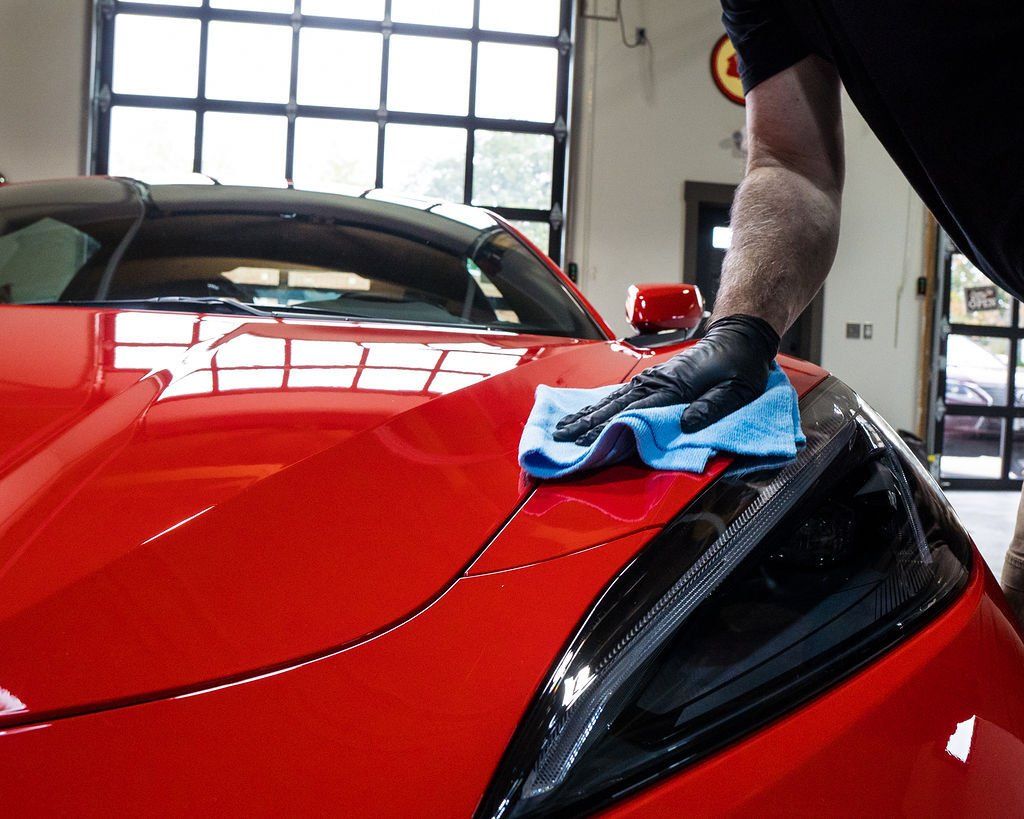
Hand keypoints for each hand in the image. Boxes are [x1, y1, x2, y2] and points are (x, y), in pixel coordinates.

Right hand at [553, 314, 779, 445]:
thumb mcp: (738, 389)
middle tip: (561, 435)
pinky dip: (604, 402)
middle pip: (616, 404)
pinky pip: (624, 392)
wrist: (739, 334)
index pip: (636, 411)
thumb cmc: (741, 364)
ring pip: (615, 397)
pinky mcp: (657, 376)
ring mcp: (655, 377)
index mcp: (676, 386)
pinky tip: (591, 411)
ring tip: (566, 425)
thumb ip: (711, 407)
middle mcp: (659, 380)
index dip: (609, 426)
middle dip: (587, 421)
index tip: (586, 440)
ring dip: (590, 412)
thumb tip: (684, 424)